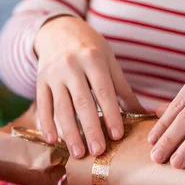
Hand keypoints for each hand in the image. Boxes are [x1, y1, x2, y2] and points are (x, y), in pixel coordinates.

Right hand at [34, 16, 144, 157]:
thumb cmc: (89, 48)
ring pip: (61, 107)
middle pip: (82, 102)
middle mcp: (71, 65)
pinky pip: (43, 105)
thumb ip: (123, 89)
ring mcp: (53, 74)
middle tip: (98, 151)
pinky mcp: (40, 81)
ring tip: (78, 153)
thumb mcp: (108, 61)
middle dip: (90, 129)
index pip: (103, 91)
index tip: (117, 136)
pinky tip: (53, 140)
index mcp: (93, 59)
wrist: (58, 30)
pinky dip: (46, 124)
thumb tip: (144, 115)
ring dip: (70, 133)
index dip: (111, 114)